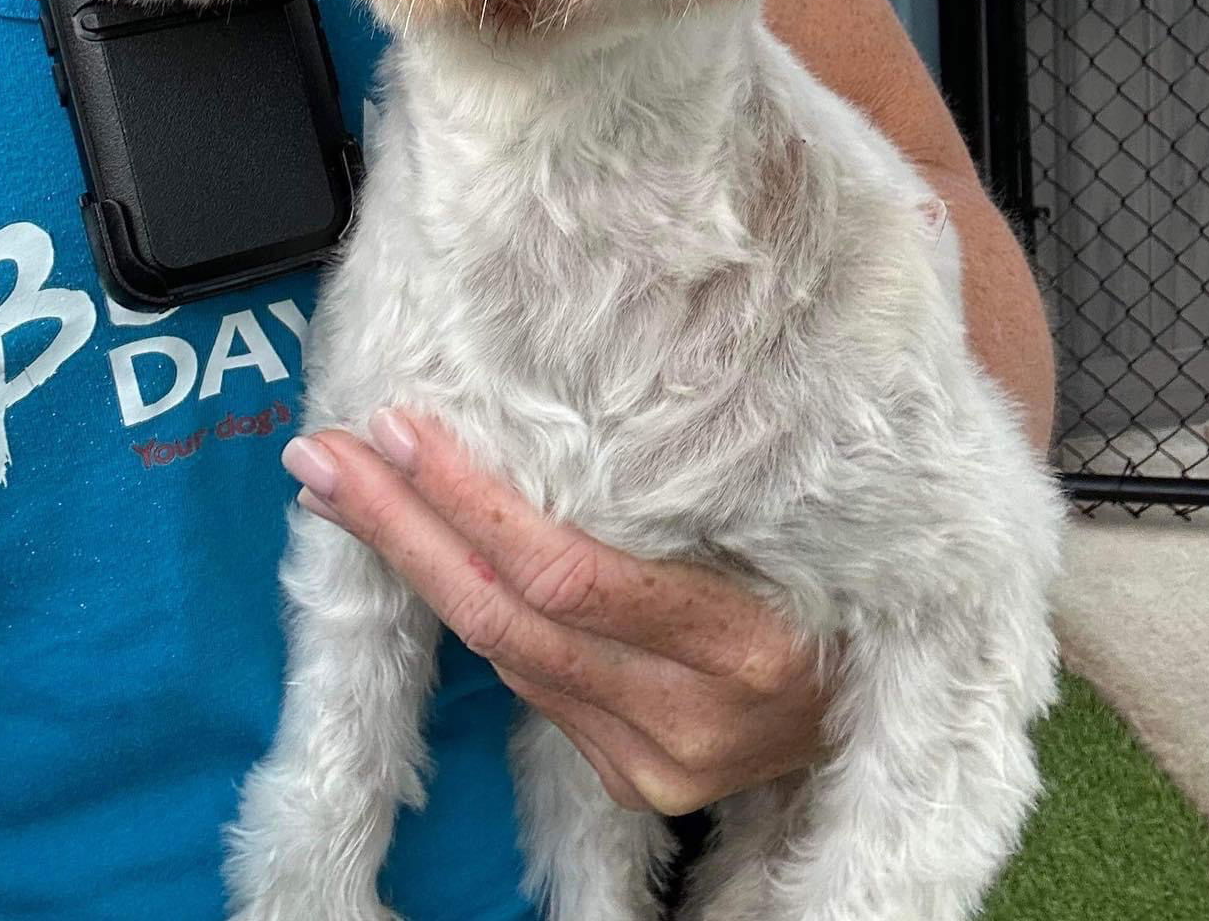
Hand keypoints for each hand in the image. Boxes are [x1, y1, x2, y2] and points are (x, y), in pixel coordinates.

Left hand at [280, 414, 830, 813]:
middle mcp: (692, 720)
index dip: (473, 505)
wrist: (884, 716)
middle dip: (403, 533)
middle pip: (509, 619)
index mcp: (743, 645)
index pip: (571, 575)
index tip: (399, 431)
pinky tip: (423, 551)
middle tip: (323, 459)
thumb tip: (556, 425)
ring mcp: (655, 763)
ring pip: (506, 655)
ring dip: (416, 566)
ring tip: (347, 490)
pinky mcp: (632, 784)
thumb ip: (684, 506)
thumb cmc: (838, 588)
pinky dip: (473, 608)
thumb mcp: (790, 535)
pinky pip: (532, 682)